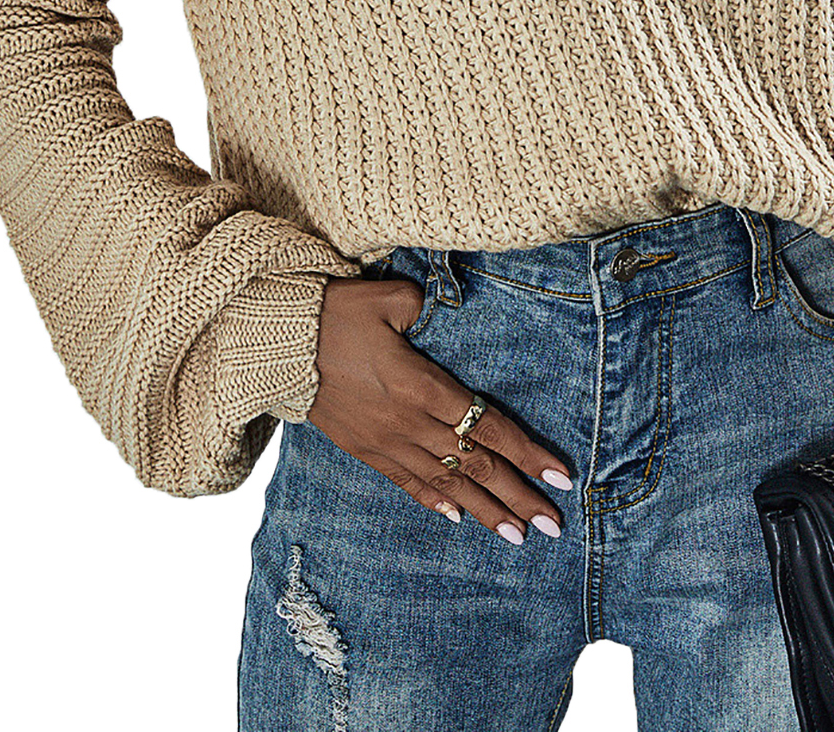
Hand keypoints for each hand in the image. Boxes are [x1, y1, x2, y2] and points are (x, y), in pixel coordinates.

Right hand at [306, 276, 575, 544]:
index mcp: (422, 386)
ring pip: (447, 482)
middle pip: (475, 465)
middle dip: (518, 496)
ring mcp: (385, 441)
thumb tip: (441, 313)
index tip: (560, 477)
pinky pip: (407, 482)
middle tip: (553, 525)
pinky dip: (435, 501)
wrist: (274, 345)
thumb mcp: (386, 297)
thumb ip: (423, 307)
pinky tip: (457, 517)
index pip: (488, 426)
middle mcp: (409, 423)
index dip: (527, 453)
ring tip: (518, 536)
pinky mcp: (364, 448)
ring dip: (486, 511)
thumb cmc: (334, 313)